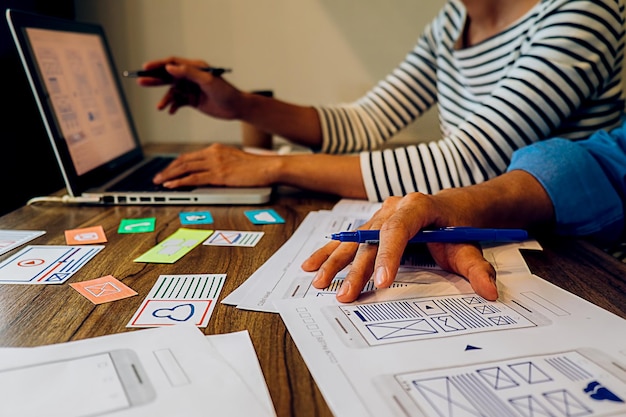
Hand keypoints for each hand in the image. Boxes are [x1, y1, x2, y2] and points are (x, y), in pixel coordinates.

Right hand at [137, 56, 243, 118]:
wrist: (236, 108)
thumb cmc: (226, 92)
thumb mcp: (208, 81)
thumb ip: (189, 73)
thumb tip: (170, 68)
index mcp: (195, 67)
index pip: (173, 63)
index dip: (158, 64)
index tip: (145, 68)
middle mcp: (191, 77)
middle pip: (168, 76)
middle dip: (154, 79)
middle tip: (140, 81)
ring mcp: (190, 89)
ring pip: (171, 92)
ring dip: (165, 99)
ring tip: (160, 107)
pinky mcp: (192, 101)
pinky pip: (177, 103)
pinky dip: (173, 106)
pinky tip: (171, 112)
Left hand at [153, 143, 278, 187]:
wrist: (268, 167)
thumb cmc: (256, 167)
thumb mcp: (235, 161)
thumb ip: (221, 163)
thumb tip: (211, 174)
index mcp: (216, 149)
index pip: (190, 156)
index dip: (175, 164)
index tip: (167, 171)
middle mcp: (213, 153)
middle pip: (184, 160)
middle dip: (168, 170)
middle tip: (157, 177)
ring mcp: (215, 163)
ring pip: (185, 168)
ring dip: (170, 175)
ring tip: (159, 182)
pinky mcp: (219, 175)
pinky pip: (194, 178)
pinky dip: (180, 182)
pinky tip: (172, 185)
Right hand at [301, 194, 497, 302]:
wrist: (454, 208)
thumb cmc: (458, 226)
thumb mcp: (469, 245)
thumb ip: (477, 268)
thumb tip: (489, 291)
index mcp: (417, 206)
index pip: (397, 230)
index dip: (387, 255)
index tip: (382, 281)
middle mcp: (393, 207)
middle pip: (370, 239)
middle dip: (357, 269)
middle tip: (347, 295)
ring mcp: (379, 215)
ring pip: (354, 239)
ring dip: (335, 262)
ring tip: (320, 282)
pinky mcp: (372, 224)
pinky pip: (348, 239)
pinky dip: (330, 252)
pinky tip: (311, 265)